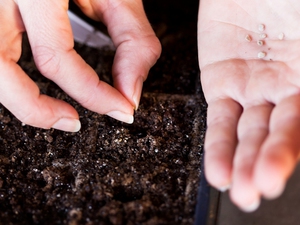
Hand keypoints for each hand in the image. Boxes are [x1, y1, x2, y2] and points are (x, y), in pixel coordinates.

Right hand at [0, 0, 160, 131]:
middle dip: (38, 110)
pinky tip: (35, 84)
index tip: (122, 108)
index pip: (56, 58)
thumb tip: (130, 93)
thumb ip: (133, 42)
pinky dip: (13, 76)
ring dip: (18, 100)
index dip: (93, 94)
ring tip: (54, 114)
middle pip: (0, 69)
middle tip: (74, 123)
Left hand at [198, 0, 299, 210]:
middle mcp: (282, 91)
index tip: (271, 179)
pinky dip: (217, 144)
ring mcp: (250, 89)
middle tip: (250, 193)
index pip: (297, 127)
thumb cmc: (285, 2)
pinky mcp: (220, 84)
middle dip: (260, 165)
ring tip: (231, 187)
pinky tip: (216, 169)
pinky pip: (219, 119)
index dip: (285, 153)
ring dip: (237, 161)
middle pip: (271, 136)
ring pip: (243, 133)